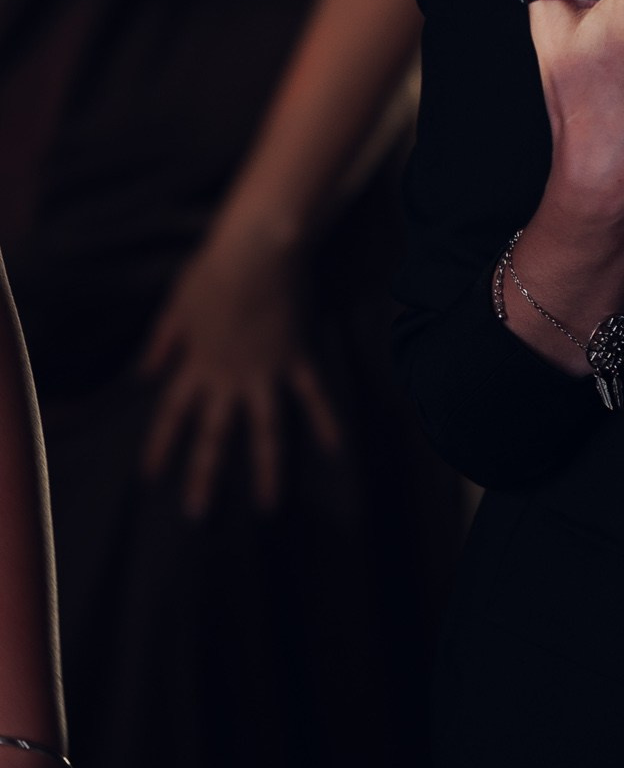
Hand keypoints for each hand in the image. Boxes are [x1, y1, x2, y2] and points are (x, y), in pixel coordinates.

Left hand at [140, 229, 341, 517]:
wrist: (257, 253)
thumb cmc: (213, 271)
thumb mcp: (176, 305)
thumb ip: (161, 343)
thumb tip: (144, 375)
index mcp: (197, 364)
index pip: (172, 413)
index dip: (160, 445)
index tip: (150, 476)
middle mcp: (228, 378)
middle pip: (214, 435)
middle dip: (203, 476)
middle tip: (196, 514)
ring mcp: (265, 373)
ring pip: (266, 430)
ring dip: (267, 469)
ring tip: (269, 505)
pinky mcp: (296, 360)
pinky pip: (313, 395)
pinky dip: (324, 421)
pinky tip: (335, 448)